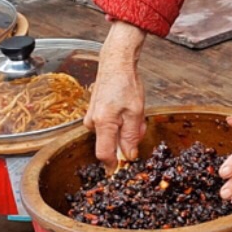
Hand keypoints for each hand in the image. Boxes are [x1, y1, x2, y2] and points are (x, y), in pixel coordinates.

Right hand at [83, 21, 147, 166]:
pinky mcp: (95, 113)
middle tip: (139, 126)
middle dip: (127, 141)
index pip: (104, 155)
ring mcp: (92, 118)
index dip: (115, 165)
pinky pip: (109, 126)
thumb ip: (131, 136)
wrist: (115, 63)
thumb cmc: (126, 84)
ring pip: (111, 135)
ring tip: (135, 114)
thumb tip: (128, 156)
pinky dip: (121, 122)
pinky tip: (127, 110)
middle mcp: (93, 123)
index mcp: (102, 124)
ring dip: (126, 130)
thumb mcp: (135, 112)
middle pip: (110, 145)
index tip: (125, 168)